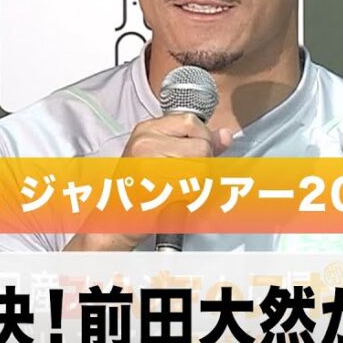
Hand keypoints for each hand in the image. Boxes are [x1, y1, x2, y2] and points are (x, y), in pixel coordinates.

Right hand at [65, 114, 232, 252]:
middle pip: (201, 144)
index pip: (192, 121)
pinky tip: (177, 198)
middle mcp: (146, 141)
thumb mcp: (163, 156)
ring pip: (201, 166)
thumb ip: (197, 143)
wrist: (116, 220)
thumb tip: (226, 135)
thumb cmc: (139, 190)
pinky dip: (193, 196)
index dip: (202, 140)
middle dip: (203, 163)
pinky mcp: (155, 185)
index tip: (195, 155)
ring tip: (179, 188)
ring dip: (199, 181)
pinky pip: (193, 187)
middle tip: (185, 178)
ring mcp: (149, 162)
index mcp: (147, 129)